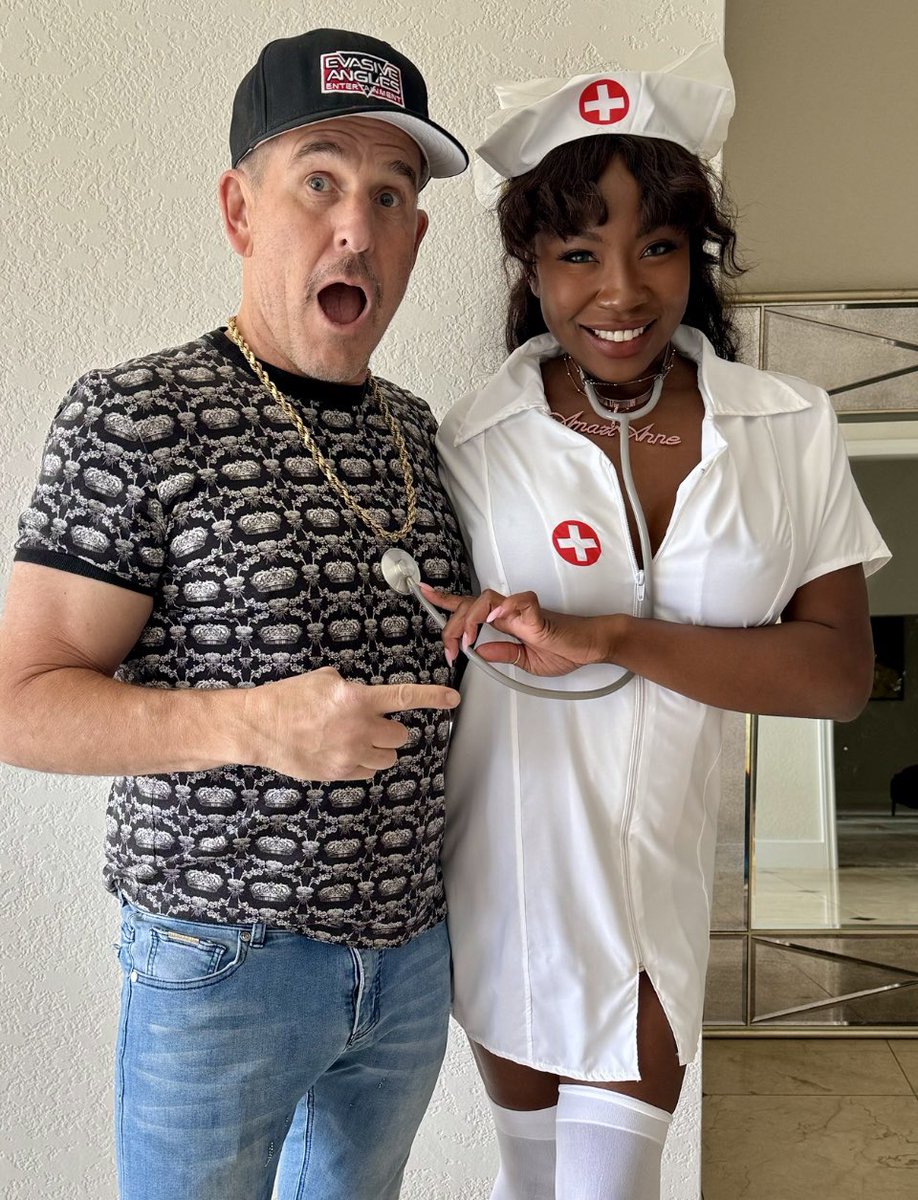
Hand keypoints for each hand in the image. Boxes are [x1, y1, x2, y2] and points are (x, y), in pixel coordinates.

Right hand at [241, 667, 459, 780]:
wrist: (258, 727)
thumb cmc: (288, 698)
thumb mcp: (323, 679)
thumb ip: (352, 688)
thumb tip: (365, 698)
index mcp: (357, 700)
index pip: (404, 698)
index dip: (433, 698)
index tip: (453, 699)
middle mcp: (358, 729)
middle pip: (400, 736)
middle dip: (391, 730)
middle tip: (373, 724)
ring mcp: (349, 755)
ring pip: (388, 758)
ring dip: (381, 749)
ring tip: (358, 740)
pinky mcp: (339, 774)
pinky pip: (368, 772)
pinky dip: (365, 763)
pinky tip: (345, 752)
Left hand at [419, 584, 615, 677]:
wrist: (590, 647)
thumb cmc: (564, 650)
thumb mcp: (525, 661)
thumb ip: (503, 654)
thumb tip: (478, 651)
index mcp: (505, 623)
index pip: (470, 607)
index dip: (446, 600)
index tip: (424, 593)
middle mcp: (509, 613)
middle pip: (470, 604)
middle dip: (452, 624)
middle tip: (450, 649)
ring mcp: (522, 610)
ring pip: (486, 599)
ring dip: (471, 619)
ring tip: (469, 640)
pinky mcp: (538, 612)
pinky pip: (519, 602)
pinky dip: (505, 609)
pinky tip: (497, 620)